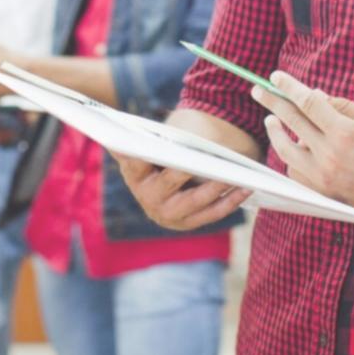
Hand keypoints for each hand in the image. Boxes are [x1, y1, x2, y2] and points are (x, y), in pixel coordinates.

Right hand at [113, 152, 250, 230]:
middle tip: (205, 162)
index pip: (134, 161)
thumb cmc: (160, 153)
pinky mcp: (187, 223)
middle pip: (169, 183)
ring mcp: (168, 214)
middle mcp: (148, 198)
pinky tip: (245, 189)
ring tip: (236, 176)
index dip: (136, 154)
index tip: (141, 147)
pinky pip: (212, 214)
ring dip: (217, 188)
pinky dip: (230, 201)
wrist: (170, 180)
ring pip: (195, 201)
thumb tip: (108, 131)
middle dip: (187, 172)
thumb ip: (134, 139)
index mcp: (134, 173)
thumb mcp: (147, 143)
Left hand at [255, 70, 353, 229]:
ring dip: (275, 132)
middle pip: (291, 121)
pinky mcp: (322, 191)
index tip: (275, 76)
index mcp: (345, 132)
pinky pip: (295, 171)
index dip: (289, 87)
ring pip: (285, 150)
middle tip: (258, 91)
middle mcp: (330, 154)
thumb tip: (315, 95)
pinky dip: (290, 156)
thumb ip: (344, 105)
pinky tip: (292, 146)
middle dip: (272, 103)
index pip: (308, 102)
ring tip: (270, 120)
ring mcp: (323, 176)